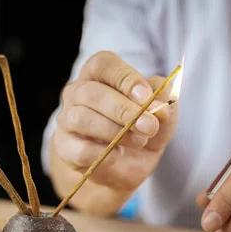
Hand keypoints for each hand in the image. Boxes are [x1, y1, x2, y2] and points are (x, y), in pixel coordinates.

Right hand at [53, 51, 176, 191]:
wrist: (126, 167)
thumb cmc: (141, 130)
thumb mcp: (162, 114)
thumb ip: (164, 100)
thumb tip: (161, 100)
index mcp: (99, 75)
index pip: (103, 64)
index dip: (125, 78)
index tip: (147, 96)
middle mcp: (77, 93)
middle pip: (92, 92)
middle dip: (124, 110)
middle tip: (150, 126)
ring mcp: (67, 120)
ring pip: (82, 118)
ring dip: (116, 131)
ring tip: (140, 141)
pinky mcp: (65, 148)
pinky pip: (80, 149)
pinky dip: (104, 154)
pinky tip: (118, 155)